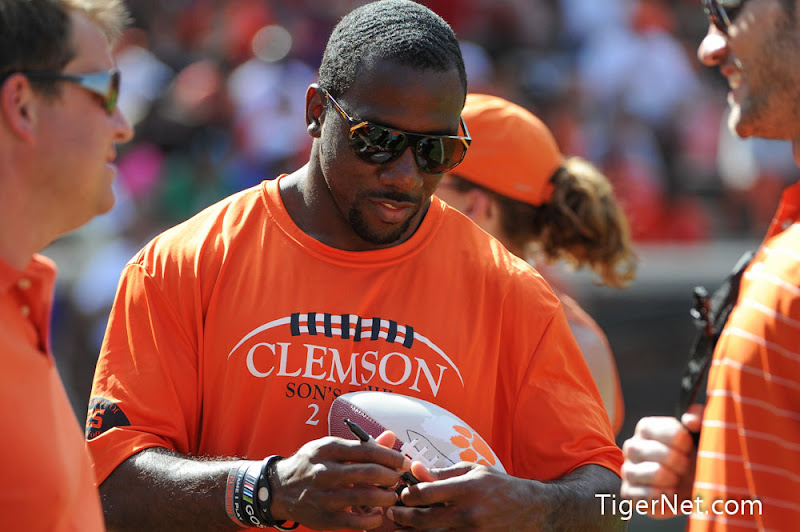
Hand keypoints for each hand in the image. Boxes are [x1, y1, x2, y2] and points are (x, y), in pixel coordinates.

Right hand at [270, 431, 410, 529]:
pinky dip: (372, 519)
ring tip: (391, 496)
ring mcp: (323, 497)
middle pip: (369, 473)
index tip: (403, 462)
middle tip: (398, 479)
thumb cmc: (311, 465)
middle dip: (391, 477)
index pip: (367, 450)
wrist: (279, 489)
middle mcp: (325, 471)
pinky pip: (355, 522)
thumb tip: (391, 438)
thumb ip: (362, 444)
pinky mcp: (323, 519)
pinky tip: (378, 514)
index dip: (391, 457)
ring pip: (365, 497)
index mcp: (328, 449)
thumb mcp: (331, 447)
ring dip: (386, 497)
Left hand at [386, 462, 534, 530]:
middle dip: (401, 517)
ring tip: (400, 529)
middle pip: (422, 520)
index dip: (406, 494)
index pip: (424, 493)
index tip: (402, 494)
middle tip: (393, 513)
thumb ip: (442, 472)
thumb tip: (414, 468)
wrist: (532, 511)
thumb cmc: (499, 486)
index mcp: (466, 488)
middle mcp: (468, 513)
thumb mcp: (473, 470)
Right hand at [620, 404, 703, 517]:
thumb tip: (689, 420)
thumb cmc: (694, 456)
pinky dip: (664, 497)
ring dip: (673, 479)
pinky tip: (671, 493)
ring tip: (677, 480)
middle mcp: (632, 447)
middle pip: (657, 452)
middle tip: (685, 467)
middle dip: (680, 462)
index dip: (680, 440)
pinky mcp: (629, 493)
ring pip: (653, 473)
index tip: (689, 447)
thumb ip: (700, 417)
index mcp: (646, 428)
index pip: (658, 429)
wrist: (691, 487)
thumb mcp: (701, 432)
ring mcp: (628, 470)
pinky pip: (645, 496)